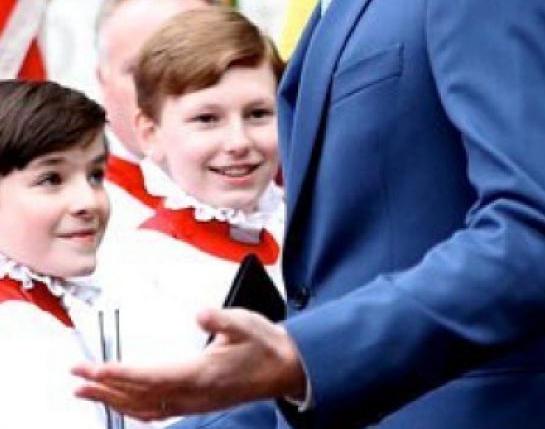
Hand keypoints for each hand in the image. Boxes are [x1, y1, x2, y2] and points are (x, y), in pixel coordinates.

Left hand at [73, 307, 306, 420]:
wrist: (287, 370)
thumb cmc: (266, 345)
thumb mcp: (248, 323)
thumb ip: (223, 319)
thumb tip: (200, 313)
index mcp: (201, 374)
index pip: (149, 376)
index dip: (117, 374)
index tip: (92, 369)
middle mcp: (192, 394)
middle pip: (138, 396)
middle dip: (103, 387)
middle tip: (76, 377)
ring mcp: (193, 404)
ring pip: (142, 408)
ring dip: (111, 401)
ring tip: (85, 392)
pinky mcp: (195, 405)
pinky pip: (155, 413)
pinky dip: (131, 410)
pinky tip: (120, 404)